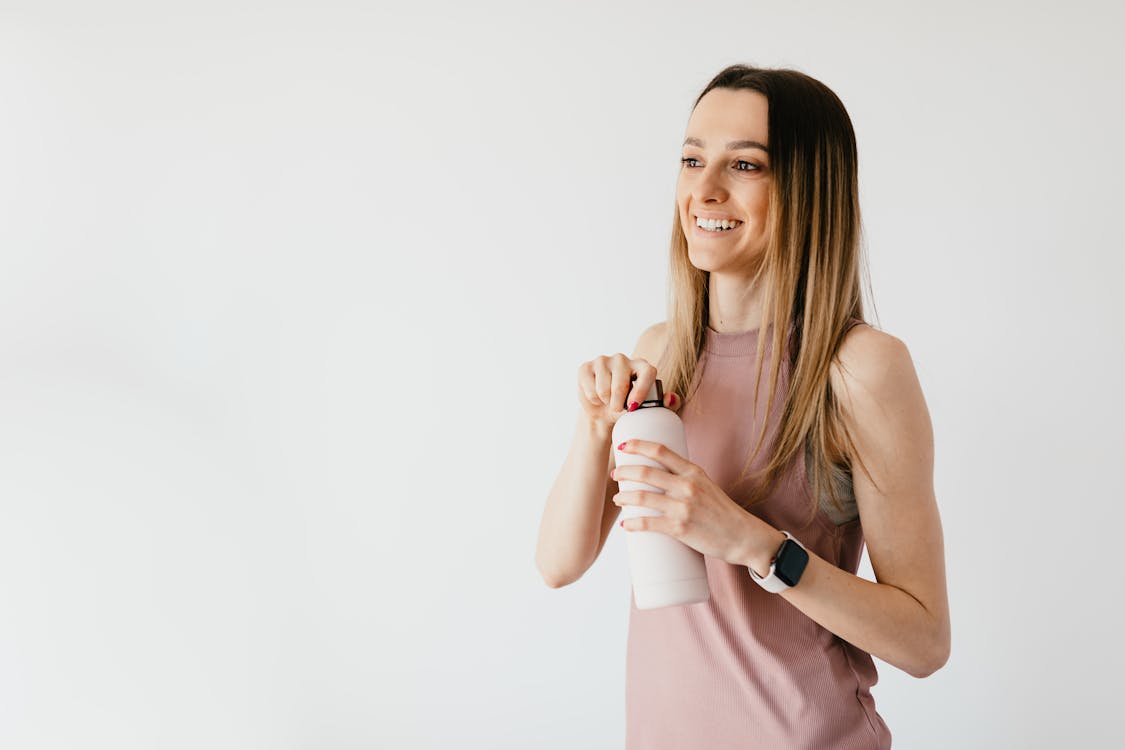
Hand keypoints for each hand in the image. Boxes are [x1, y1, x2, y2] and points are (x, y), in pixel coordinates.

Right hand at [576, 354, 680, 431]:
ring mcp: (603, 360)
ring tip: (607, 401)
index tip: (633, 406)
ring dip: (605, 400)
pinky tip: (596, 396)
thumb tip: (670, 398)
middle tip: (618, 408)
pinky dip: (592, 397)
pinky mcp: (586, 367)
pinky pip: (588, 385)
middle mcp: (623, 359)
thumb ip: (666, 405)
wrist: (604, 412)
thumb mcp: (649, 410)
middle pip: (621, 382)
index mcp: (642, 366)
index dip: (641, 390)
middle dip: (618, 402)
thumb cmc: (629, 410)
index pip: (647, 372)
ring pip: (603, 387)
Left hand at [611, 438, 782, 568]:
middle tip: (615, 475)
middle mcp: (687, 486)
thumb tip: (658, 477)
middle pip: (645, 472)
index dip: (638, 445)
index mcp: (693, 471)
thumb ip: (684, 479)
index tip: (623, 446)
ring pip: (641, 497)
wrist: (743, 536)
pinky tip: (626, 524)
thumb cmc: (722, 512)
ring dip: (623, 497)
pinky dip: (632, 523)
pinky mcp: (680, 528)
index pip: (661, 450)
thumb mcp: (706, 485)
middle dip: (624, 472)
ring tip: (617, 499)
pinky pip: (647, 523)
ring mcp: (683, 507)